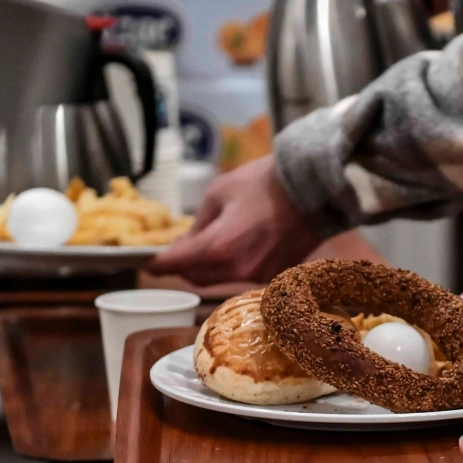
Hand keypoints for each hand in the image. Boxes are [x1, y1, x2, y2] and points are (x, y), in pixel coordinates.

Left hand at [147, 155, 325, 283]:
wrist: (314, 189)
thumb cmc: (265, 183)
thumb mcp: (219, 192)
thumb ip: (198, 223)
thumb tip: (187, 241)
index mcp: (217, 247)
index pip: (176, 264)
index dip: (157, 265)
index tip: (148, 264)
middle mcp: (235, 269)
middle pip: (195, 277)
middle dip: (181, 266)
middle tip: (177, 250)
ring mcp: (255, 276)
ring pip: (217, 280)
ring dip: (205, 267)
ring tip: (205, 245)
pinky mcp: (272, 276)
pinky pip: (239, 276)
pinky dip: (228, 266)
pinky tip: (231, 247)